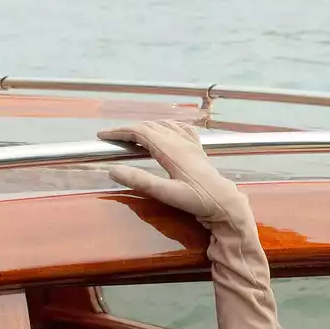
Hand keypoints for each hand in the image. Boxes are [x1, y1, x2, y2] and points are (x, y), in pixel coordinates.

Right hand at [97, 120, 247, 225]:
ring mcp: (190, 144)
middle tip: (111, 138)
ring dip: (144, 128)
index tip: (103, 136)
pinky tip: (165, 130)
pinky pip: (179, 129)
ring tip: (130, 136)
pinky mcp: (197, 149)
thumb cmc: (198, 200)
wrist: (225, 203)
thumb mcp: (166, 193)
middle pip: (149, 127)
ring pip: (163, 125)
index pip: (140, 132)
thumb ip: (140, 181)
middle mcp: (180, 142)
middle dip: (128, 130)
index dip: (120, 132)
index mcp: (171, 149)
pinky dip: (165, 126)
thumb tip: (113, 171)